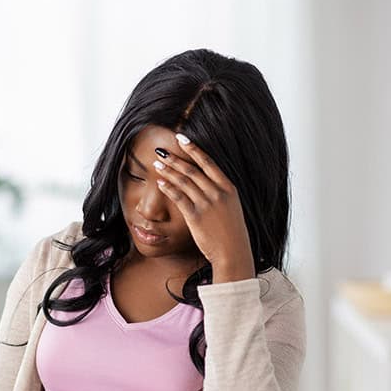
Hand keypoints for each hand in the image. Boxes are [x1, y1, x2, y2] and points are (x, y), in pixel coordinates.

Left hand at [153, 133, 255, 281]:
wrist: (233, 252)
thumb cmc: (231, 233)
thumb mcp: (231, 208)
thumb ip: (220, 195)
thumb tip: (206, 184)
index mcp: (228, 188)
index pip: (208, 162)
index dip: (194, 149)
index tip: (182, 138)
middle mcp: (218, 192)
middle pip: (192, 169)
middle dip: (174, 158)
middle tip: (161, 151)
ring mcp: (207, 204)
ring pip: (184, 181)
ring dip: (168, 171)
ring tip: (157, 164)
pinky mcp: (195, 216)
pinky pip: (178, 197)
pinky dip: (168, 188)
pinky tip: (159, 182)